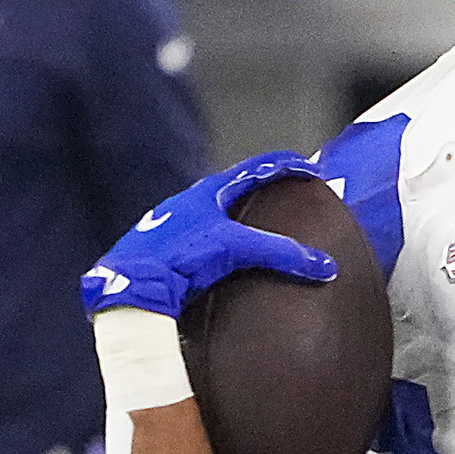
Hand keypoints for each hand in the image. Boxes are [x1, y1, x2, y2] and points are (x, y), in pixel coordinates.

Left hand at [85, 154, 336, 320]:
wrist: (130, 286)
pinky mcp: (159, 252)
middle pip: (230, 192)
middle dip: (257, 195)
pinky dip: (213, 248)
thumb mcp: (236, 250)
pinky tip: (216, 265)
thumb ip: (280, 254)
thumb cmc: (179, 257)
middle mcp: (186, 203)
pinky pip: (195, 243)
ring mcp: (169, 227)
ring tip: (252, 237)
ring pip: (209, 218)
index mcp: (206, 193)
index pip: (254, 170)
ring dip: (232, 224)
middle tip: (282, 201)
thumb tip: (325, 266)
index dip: (283, 167)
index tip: (308, 168)